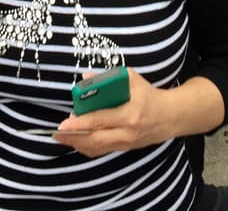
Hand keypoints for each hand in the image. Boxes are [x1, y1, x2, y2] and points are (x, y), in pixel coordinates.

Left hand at [55, 69, 170, 155]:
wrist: (171, 117)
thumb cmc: (149, 95)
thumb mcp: (133, 80)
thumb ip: (109, 78)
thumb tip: (85, 78)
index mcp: (130, 114)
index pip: (101, 120)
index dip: (81, 123)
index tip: (64, 123)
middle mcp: (127, 133)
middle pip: (96, 139)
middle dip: (74, 137)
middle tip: (57, 132)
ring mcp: (126, 143)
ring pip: (97, 148)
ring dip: (77, 144)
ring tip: (62, 137)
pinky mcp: (125, 148)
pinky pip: (102, 151)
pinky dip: (87, 147)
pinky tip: (76, 141)